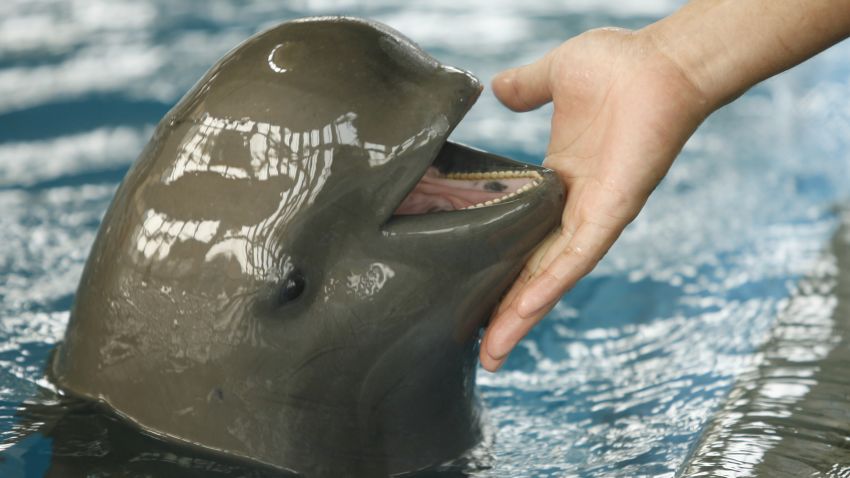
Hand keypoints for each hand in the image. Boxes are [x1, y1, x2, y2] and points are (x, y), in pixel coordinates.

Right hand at [480, 27, 712, 370]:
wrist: (664, 62)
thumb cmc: (620, 66)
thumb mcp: (554, 76)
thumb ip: (524, 86)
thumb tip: (497, 90)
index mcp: (556, 184)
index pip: (522, 238)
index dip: (501, 269)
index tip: (473, 297)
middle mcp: (574, 210)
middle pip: (535, 272)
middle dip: (508, 312)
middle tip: (482, 353)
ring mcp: (593, 216)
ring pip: (552, 276)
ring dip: (523, 315)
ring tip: (493, 352)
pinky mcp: (611, 212)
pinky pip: (576, 255)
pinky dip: (550, 284)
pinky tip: (522, 311)